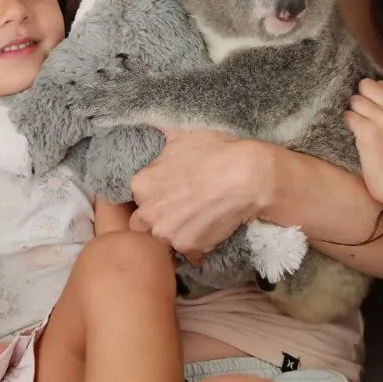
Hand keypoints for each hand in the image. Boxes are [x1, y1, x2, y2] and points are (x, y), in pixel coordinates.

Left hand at [128, 129, 263, 262]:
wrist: (248, 177)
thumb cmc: (215, 152)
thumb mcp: (181, 136)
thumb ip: (159, 139)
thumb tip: (150, 128)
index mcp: (141, 185)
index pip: (134, 200)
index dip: (151, 199)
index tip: (165, 195)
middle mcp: (148, 213)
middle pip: (143, 226)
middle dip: (158, 220)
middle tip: (179, 211)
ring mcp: (167, 234)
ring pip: (165, 241)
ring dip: (177, 234)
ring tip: (198, 220)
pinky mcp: (189, 248)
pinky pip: (189, 253)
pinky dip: (198, 245)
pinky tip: (210, 229)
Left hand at [345, 79, 382, 207]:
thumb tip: (367, 90)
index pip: (380, 83)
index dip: (372, 98)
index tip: (375, 113)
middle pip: (365, 86)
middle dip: (361, 101)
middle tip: (365, 120)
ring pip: (355, 101)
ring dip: (354, 115)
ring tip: (363, 132)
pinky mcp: (367, 131)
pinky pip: (348, 116)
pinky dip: (349, 126)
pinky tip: (359, 139)